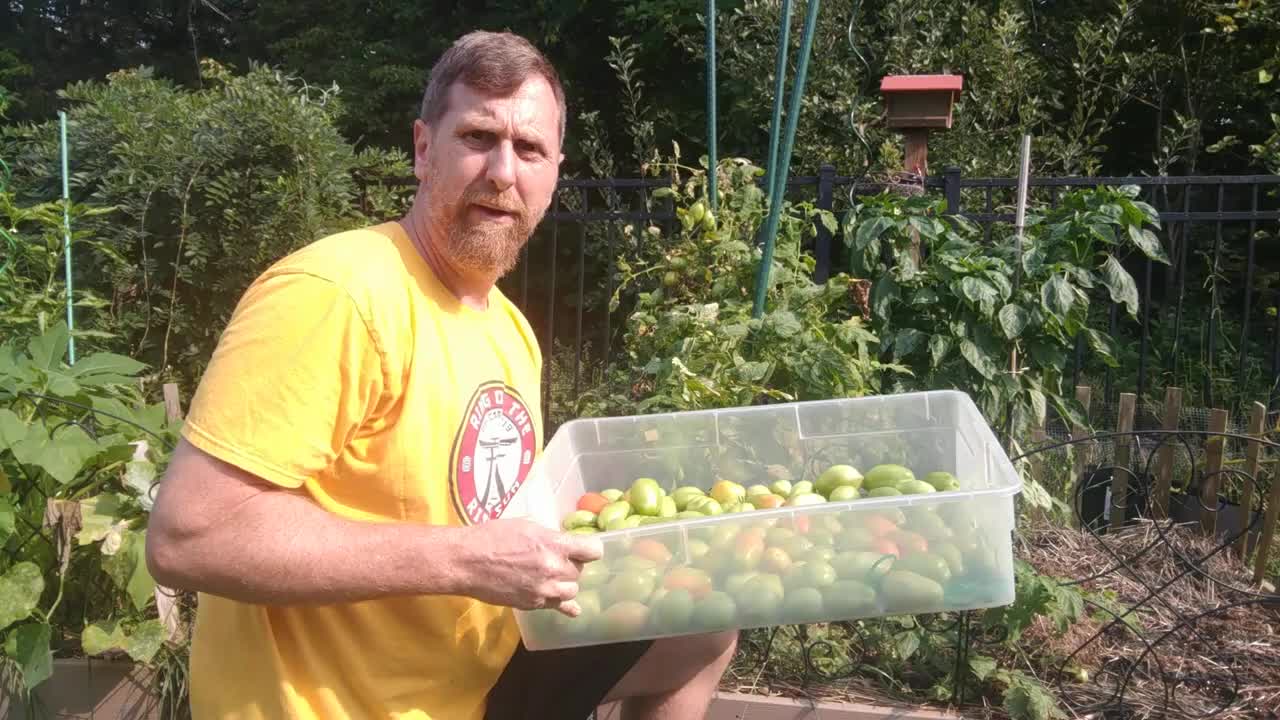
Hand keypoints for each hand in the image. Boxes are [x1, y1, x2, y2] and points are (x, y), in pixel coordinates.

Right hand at [459, 518, 603, 616]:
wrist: (467, 562)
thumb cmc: (492, 536)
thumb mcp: (526, 524)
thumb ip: (550, 535)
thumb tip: (563, 542)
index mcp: (554, 545)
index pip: (593, 550)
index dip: (590, 548)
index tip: (584, 547)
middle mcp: (553, 570)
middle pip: (580, 570)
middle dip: (572, 563)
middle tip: (556, 558)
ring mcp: (544, 590)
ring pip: (572, 590)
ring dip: (566, 582)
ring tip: (552, 576)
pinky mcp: (533, 604)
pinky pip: (560, 607)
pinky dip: (565, 605)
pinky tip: (572, 608)